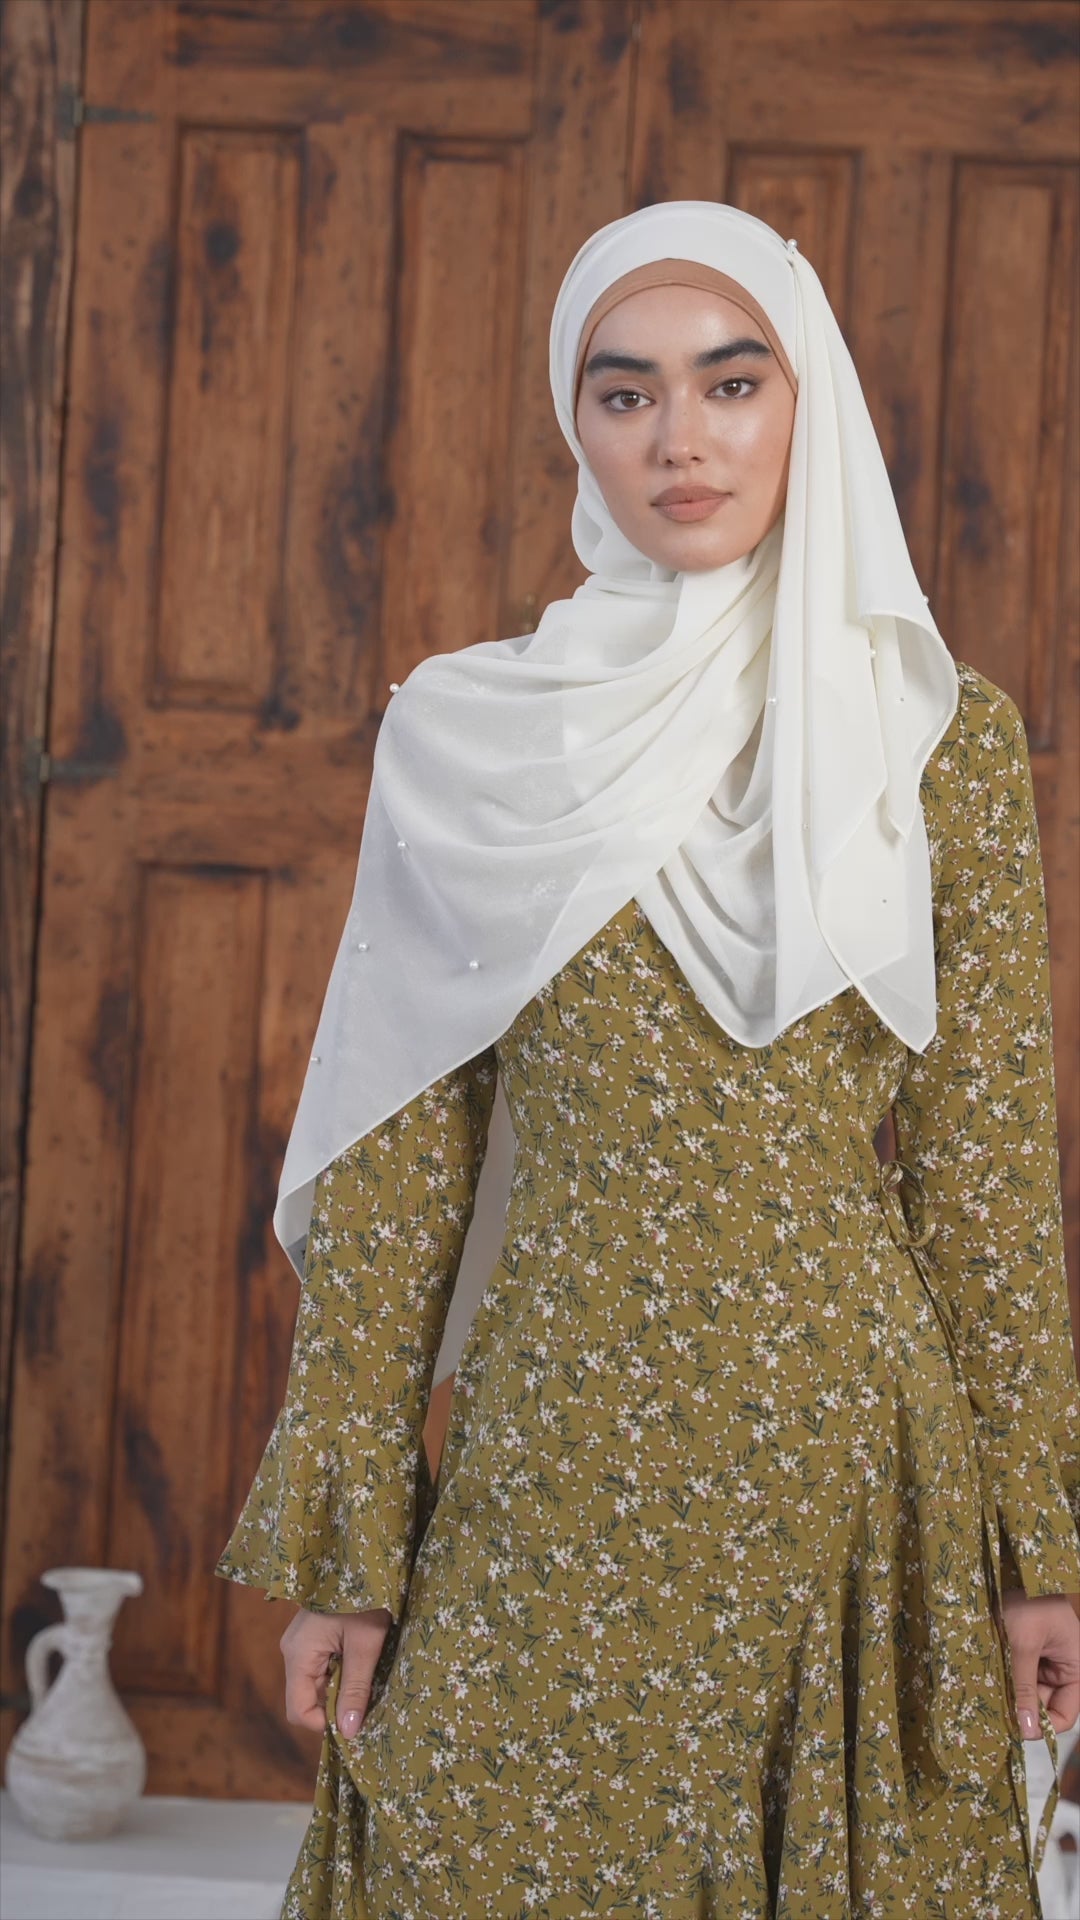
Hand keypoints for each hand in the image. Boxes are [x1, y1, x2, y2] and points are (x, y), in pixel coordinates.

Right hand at [279, 1604, 393, 1737]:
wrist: (362, 1557)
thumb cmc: (365, 1597)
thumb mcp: (366, 1644)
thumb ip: (356, 1689)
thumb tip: (348, 1734)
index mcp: (299, 1654)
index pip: (298, 1710)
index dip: (324, 1723)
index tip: (355, 1720)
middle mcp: (292, 1651)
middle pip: (306, 1699)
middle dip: (334, 1707)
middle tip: (366, 1700)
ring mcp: (300, 1643)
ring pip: (314, 1685)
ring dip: (339, 1690)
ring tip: (366, 1679)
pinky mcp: (311, 1638)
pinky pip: (320, 1669)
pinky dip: (339, 1674)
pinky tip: (359, 1665)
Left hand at [1000, 1590, 1079, 1737]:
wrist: (1012, 1569)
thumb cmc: (1027, 1601)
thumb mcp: (1024, 1644)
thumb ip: (1025, 1687)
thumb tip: (1027, 1731)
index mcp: (1075, 1667)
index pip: (1065, 1713)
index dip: (1045, 1727)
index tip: (1018, 1732)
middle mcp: (1062, 1667)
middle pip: (1044, 1704)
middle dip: (1023, 1710)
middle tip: (995, 1716)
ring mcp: (1043, 1660)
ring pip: (1028, 1691)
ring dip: (1011, 1695)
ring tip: (989, 1697)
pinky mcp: (1026, 1652)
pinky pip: (1018, 1676)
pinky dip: (1005, 1681)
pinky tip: (988, 1683)